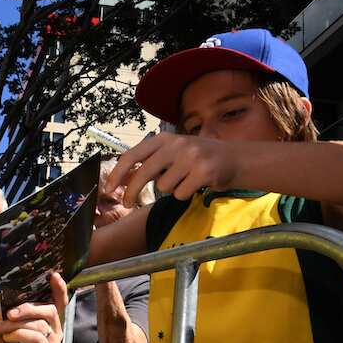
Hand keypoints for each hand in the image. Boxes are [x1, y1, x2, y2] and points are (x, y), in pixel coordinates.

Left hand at [0, 272, 66, 342]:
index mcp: (46, 321)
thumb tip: (15, 297)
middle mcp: (54, 331)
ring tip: (3, 330)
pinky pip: (36, 337)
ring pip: (41, 324)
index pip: (58, 302)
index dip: (58, 289)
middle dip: (28, 308)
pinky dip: (19, 335)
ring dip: (17, 325)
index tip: (53, 275)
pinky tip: (9, 339)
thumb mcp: (5, 321)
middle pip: (50, 310)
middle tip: (10, 313)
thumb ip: (13, 308)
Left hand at [103, 133, 240, 204]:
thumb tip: (121, 180)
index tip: (108, 189)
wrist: (234, 159)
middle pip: (143, 173)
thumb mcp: (173, 153)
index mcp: (164, 138)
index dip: (118, 173)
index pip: (133, 155)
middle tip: (126, 203)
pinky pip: (180, 194)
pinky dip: (185, 195)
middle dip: (131, 192)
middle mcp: (177, 144)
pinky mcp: (204, 171)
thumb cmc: (198, 159)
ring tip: (185, 181)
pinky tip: (196, 185)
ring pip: (163, 187)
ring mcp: (191, 157)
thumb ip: (150, 163)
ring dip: (171, 189)